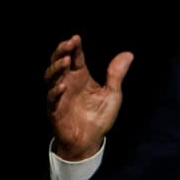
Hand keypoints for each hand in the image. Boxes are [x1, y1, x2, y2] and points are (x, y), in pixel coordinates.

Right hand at [45, 35, 132, 160]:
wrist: (90, 141)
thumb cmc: (99, 116)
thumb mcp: (112, 94)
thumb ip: (116, 74)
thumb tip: (128, 54)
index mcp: (80, 77)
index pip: (75, 58)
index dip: (74, 47)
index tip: (76, 38)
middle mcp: (68, 83)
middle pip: (59, 63)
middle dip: (61, 52)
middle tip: (67, 44)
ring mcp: (60, 96)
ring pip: (50, 77)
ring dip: (56, 68)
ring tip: (65, 61)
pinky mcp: (55, 110)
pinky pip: (52, 99)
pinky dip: (56, 92)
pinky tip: (62, 86)